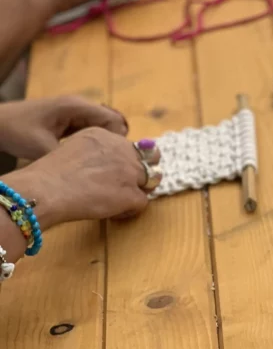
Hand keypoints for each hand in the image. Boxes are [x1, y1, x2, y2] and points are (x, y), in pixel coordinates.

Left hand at [0, 97, 127, 160]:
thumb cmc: (18, 132)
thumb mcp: (44, 149)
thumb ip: (73, 158)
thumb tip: (98, 172)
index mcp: (77, 107)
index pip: (115, 121)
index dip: (118, 143)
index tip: (111, 162)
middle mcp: (81, 105)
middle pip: (115, 123)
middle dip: (115, 144)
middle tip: (108, 164)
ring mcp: (77, 111)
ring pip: (106, 127)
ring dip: (106, 143)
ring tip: (98, 162)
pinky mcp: (71, 118)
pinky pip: (94, 129)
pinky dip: (96, 142)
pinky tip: (88, 157)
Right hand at [6, 126, 160, 228]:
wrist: (47, 189)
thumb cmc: (52, 175)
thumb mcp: (74, 149)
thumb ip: (95, 153)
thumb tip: (107, 168)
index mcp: (105, 135)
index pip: (131, 147)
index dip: (129, 162)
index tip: (118, 174)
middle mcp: (121, 149)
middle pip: (148, 162)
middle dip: (140, 177)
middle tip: (123, 190)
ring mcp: (129, 171)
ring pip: (149, 182)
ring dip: (137, 193)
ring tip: (116, 202)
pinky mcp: (131, 193)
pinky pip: (142, 204)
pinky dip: (129, 211)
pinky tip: (112, 213)